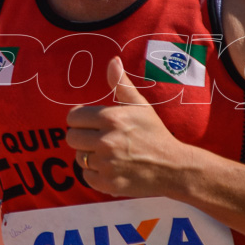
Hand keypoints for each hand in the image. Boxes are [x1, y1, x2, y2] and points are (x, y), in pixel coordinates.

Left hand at [66, 57, 190, 197]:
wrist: (173, 167)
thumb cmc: (154, 133)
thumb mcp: (140, 106)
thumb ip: (121, 84)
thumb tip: (112, 61)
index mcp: (111, 118)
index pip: (73, 117)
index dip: (80, 120)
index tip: (91, 123)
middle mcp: (106, 141)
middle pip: (71, 138)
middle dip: (82, 137)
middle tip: (99, 138)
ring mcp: (106, 164)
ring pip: (79, 157)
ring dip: (90, 156)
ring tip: (109, 153)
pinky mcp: (108, 184)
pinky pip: (86, 176)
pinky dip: (96, 174)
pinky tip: (111, 168)